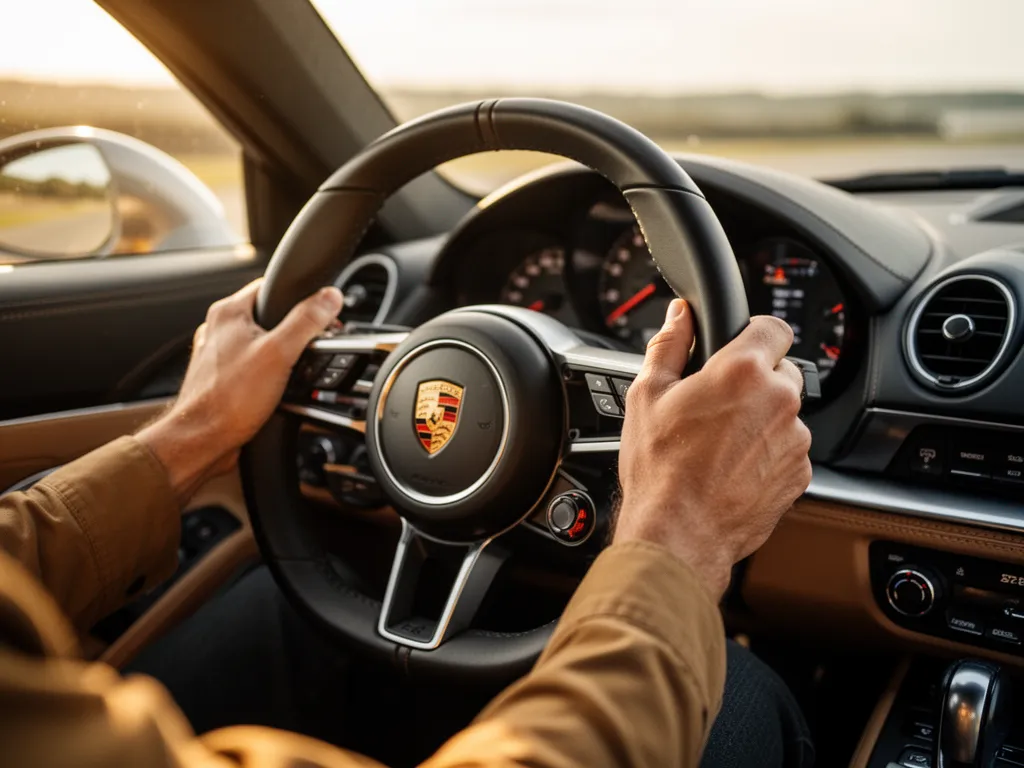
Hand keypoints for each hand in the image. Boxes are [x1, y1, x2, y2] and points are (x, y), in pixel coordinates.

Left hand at [137, 279, 342, 502]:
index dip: (299, 296)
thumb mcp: (280, 354)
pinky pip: (252, 367)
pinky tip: (276, 390)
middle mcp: (218, 329)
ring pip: (260, 344)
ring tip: (291, 371)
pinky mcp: (221, 377)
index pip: (269, 287)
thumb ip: (306, 321)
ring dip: (280, 355)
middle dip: (292, 332)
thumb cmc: (229, 400)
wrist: (203, 440)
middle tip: (308, 347)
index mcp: (228, 312)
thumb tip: (330, 297)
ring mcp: (217, 354)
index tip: (319, 311)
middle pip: (268, 317)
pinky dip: (268, 374)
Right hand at [614, 299, 811, 599]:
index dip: (754, 334)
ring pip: (785, 413)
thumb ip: (668, 345)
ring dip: (762, 420)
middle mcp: (778, 401)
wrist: (678, 534)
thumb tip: (679, 316)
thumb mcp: (646, 395)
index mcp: (742, 372)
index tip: (739, 347)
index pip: (774, 327)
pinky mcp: (800, 473)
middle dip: (755, 380)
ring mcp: (794, 440)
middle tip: (718, 404)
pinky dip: (768, 454)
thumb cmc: (659, 469)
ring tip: (720, 444)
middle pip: (782, 371)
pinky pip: (788, 450)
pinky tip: (732, 467)